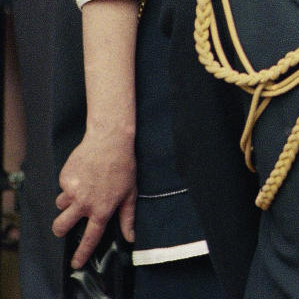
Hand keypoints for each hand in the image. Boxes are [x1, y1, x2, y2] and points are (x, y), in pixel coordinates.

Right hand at [53, 129, 136, 268]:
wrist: (109, 141)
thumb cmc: (124, 167)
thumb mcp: (130, 193)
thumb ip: (128, 217)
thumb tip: (131, 237)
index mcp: (102, 209)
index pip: (90, 237)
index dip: (82, 252)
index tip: (75, 263)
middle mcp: (84, 203)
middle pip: (61, 227)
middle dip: (60, 230)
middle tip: (65, 226)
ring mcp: (72, 190)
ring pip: (60, 205)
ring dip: (67, 203)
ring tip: (83, 189)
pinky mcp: (64, 178)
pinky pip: (63, 188)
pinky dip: (70, 185)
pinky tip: (83, 173)